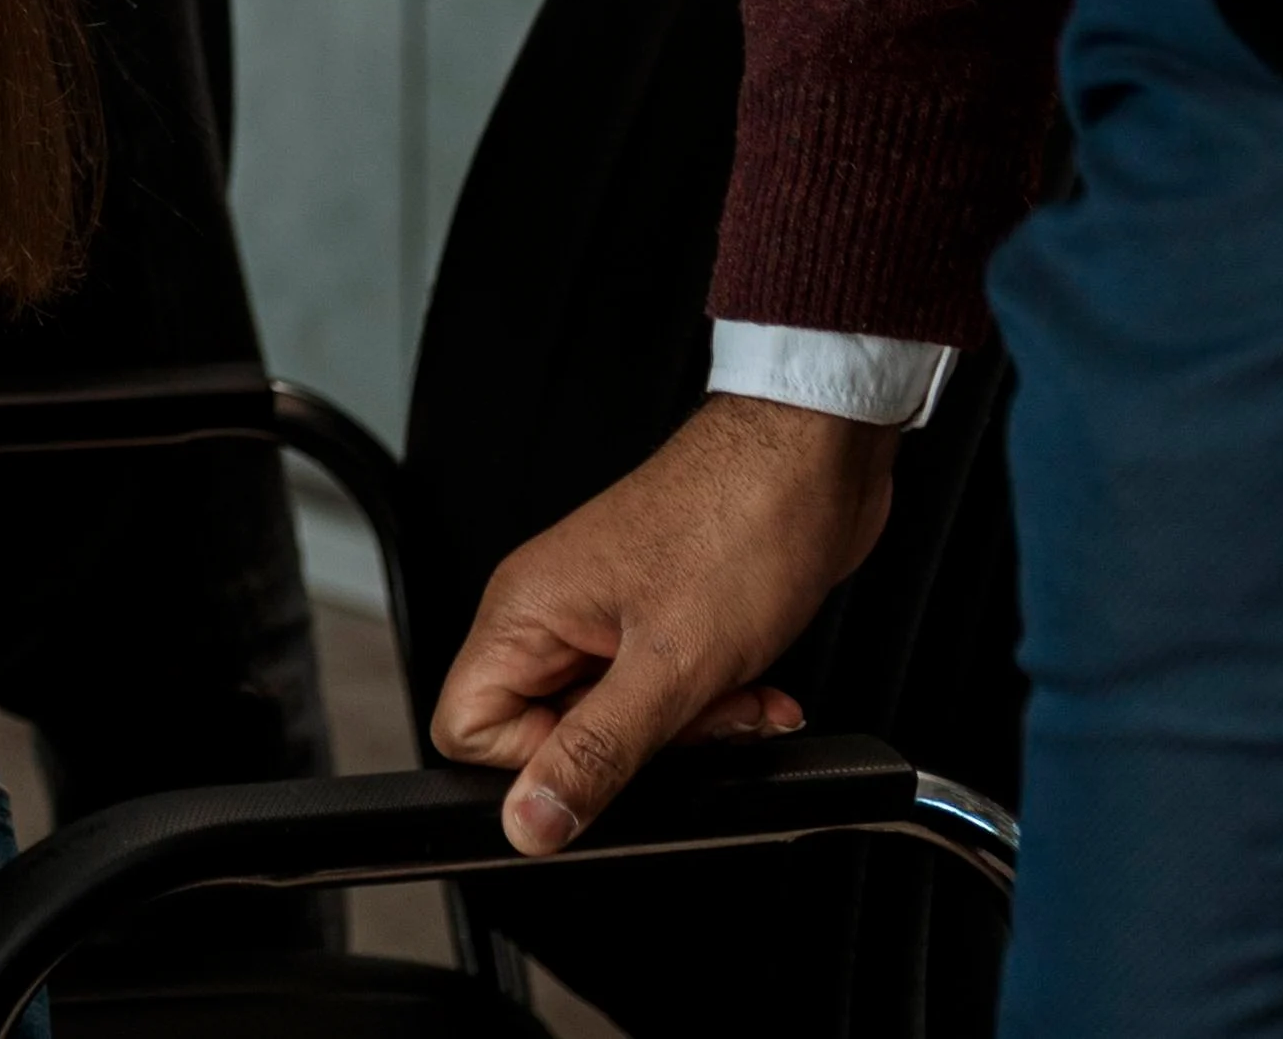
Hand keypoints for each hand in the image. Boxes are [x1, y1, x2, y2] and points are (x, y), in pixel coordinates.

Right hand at [431, 393, 897, 852]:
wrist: (813, 458)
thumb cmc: (739, 523)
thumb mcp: (670, 666)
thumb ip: (594, 754)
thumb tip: (526, 823)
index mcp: (524, 613)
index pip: (469, 730)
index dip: (536, 765)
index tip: (607, 755)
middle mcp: (552, 614)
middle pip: (550, 736)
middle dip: (637, 751)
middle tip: (688, 720)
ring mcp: (605, 617)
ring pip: (618, 724)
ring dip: (692, 730)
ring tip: (737, 698)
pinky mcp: (659, 622)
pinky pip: (666, 697)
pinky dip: (715, 706)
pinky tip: (757, 690)